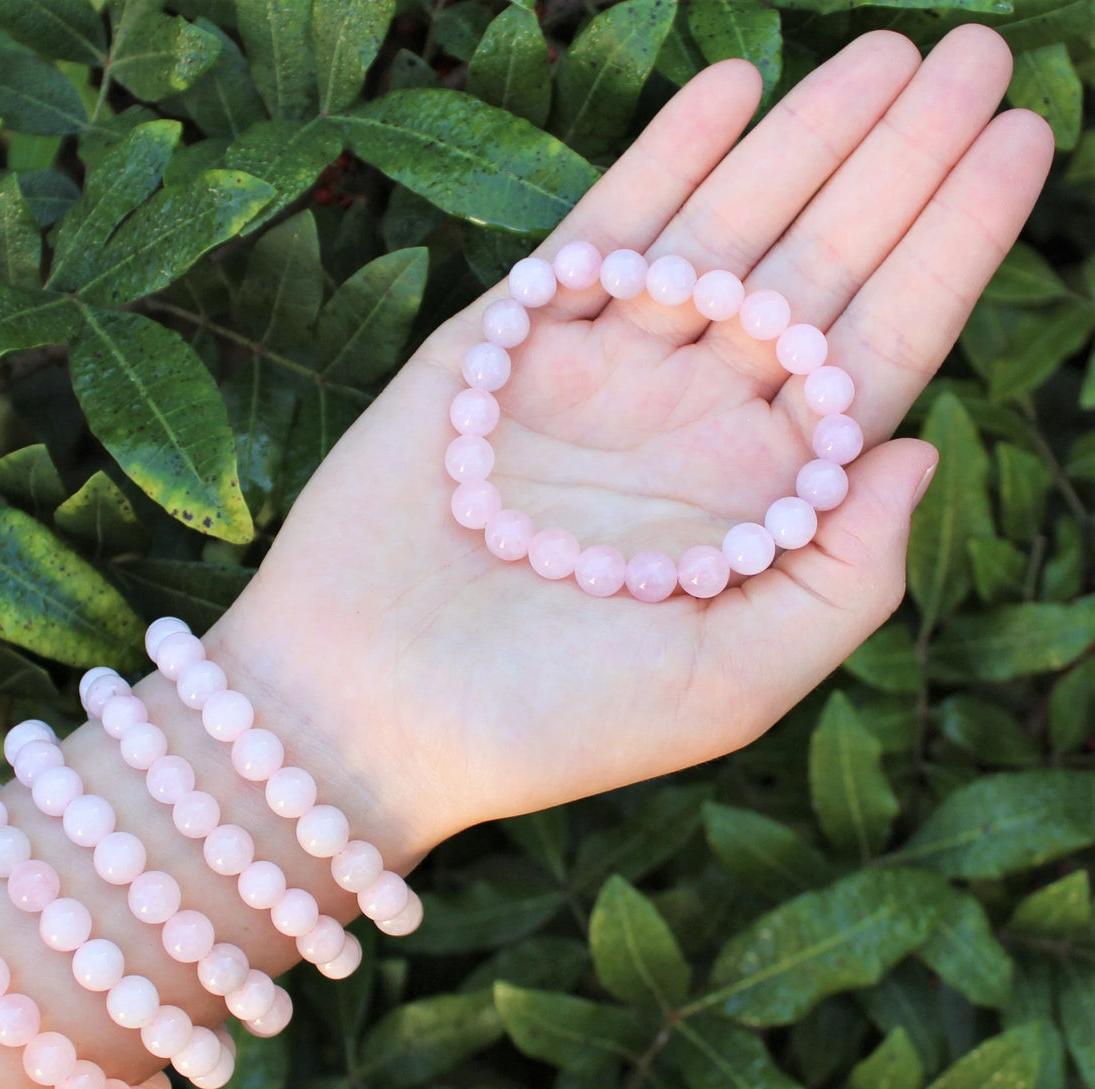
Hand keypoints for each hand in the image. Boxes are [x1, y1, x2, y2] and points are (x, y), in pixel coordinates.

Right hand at [212, 26, 1053, 852]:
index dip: (956, 245)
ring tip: (885, 54)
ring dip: (802, 138)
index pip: (882, 350)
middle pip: (819, 267)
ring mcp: (599, 374)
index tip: (1023, 139)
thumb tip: (919, 453)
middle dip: (899, 160)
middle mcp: (692, 423)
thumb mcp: (728, 685)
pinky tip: (732, 86)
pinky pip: (600, 229)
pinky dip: (663, 158)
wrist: (364, 710)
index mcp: (759, 500)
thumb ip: (843, 581)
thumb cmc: (545, 722)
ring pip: (722, 230)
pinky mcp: (503, 344)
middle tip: (976, 56)